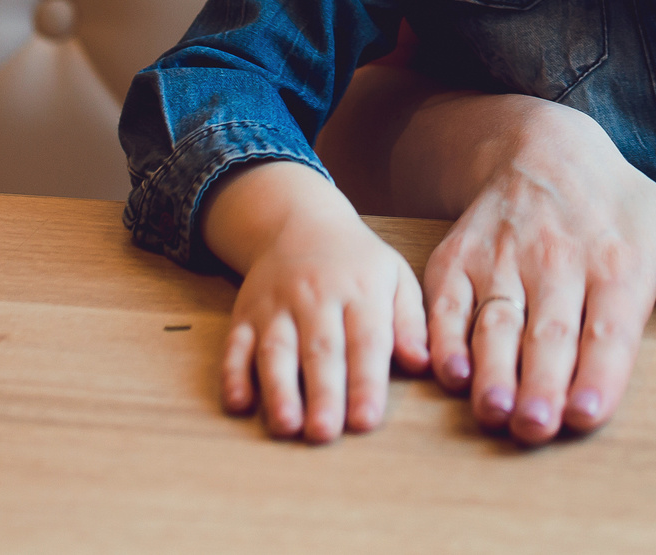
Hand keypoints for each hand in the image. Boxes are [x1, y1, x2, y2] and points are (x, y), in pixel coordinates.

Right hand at [204, 161, 426, 441]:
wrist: (303, 221)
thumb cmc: (359, 263)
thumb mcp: (396, 278)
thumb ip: (412, 322)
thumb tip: (422, 364)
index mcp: (361, 291)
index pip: (366, 341)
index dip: (366, 383)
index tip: (366, 421)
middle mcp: (317, 297)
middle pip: (320, 350)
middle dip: (322, 393)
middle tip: (324, 434)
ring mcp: (277, 305)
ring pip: (276, 349)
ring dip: (279, 389)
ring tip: (286, 427)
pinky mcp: (246, 313)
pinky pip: (236, 344)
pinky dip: (233, 374)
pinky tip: (237, 404)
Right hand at [414, 99, 655, 443]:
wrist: (542, 146)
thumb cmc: (622, 204)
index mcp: (620, 262)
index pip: (609, 327)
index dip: (598, 373)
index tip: (587, 414)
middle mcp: (560, 260)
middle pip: (550, 331)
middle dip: (541, 381)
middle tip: (537, 427)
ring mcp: (505, 259)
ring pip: (497, 320)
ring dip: (492, 368)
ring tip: (493, 411)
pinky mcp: (459, 258)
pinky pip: (446, 303)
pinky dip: (443, 337)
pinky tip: (447, 373)